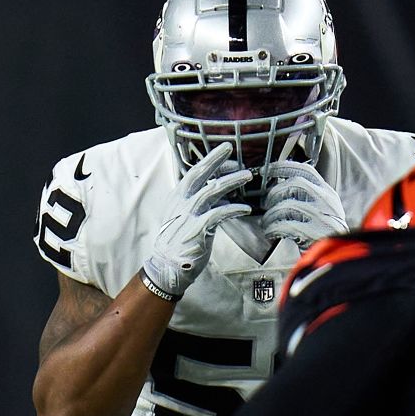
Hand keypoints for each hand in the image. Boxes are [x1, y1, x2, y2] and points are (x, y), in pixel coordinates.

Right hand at [143, 144, 252, 297]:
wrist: (167, 267)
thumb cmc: (178, 243)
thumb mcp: (185, 218)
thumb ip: (200, 205)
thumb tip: (222, 197)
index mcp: (177, 199)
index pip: (193, 173)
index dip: (208, 160)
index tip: (224, 151)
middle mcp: (181, 203)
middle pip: (198, 175)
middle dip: (214, 159)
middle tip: (229, 148)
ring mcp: (188, 215)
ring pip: (210, 191)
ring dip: (230, 181)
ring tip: (247, 175)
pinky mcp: (197, 229)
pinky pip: (218, 214)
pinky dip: (233, 208)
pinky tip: (245, 208)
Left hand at [260, 161, 347, 247]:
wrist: (338, 258)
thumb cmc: (323, 235)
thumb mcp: (321, 210)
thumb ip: (305, 197)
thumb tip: (278, 186)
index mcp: (327, 193)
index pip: (305, 170)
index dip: (283, 167)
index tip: (266, 171)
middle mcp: (326, 201)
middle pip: (295, 184)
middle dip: (274, 193)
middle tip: (265, 204)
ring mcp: (322, 216)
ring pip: (287, 205)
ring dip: (271, 214)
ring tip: (267, 223)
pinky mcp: (314, 233)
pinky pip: (285, 225)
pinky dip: (273, 228)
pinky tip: (271, 233)